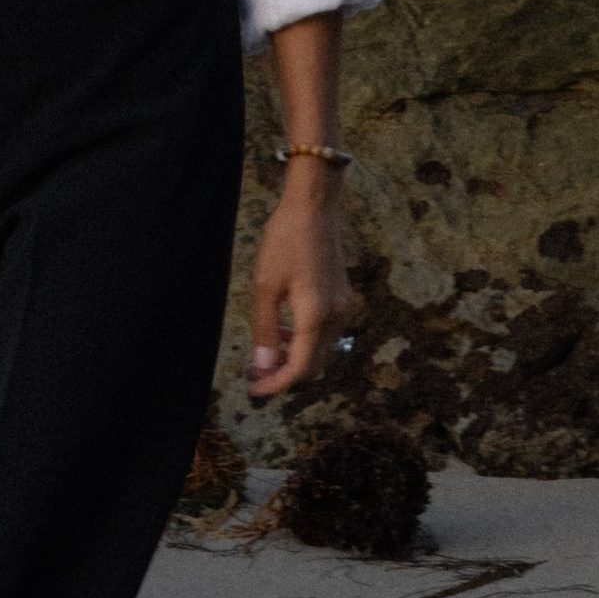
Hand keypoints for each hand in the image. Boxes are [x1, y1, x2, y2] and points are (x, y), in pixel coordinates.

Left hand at [245, 183, 360, 400]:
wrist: (313, 208)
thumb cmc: (285, 241)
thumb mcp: (266, 286)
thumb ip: (266, 330)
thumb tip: (263, 367)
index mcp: (316, 316)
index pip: (301, 368)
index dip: (278, 384)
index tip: (255, 390)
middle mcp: (336, 317)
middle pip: (315, 365)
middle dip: (285, 374)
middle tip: (255, 374)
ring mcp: (343, 307)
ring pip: (322, 350)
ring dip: (295, 358)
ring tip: (266, 355)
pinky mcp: (342, 298)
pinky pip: (326, 333)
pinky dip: (306, 341)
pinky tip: (285, 331)